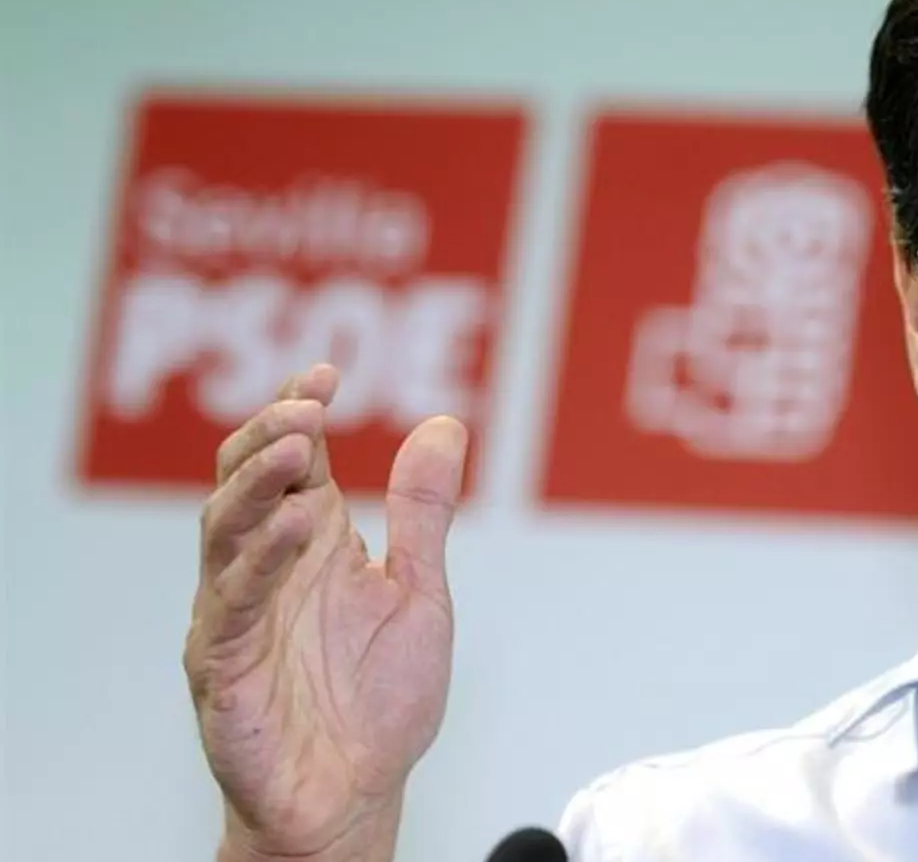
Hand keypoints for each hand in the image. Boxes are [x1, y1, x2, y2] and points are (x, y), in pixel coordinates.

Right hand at [184, 364, 467, 859]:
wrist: (354, 797)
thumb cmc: (379, 702)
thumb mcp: (419, 592)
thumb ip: (423, 513)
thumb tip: (446, 422)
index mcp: (310, 546)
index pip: (291, 460)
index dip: (299, 410)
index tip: (329, 371)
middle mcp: (266, 570)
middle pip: (245, 480)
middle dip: (270, 432)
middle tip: (309, 401)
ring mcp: (236, 615)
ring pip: (223, 530)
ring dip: (256, 483)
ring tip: (295, 444)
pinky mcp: (221, 666)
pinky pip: (230, 603)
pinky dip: (258, 560)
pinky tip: (296, 526)